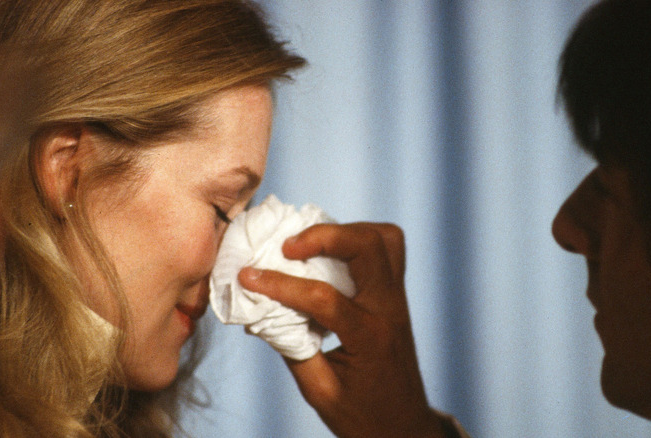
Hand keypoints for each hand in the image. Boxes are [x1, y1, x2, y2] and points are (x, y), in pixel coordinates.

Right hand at [238, 223, 448, 437]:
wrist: (404, 426)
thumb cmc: (361, 415)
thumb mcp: (319, 391)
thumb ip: (292, 348)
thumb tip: (261, 310)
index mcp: (370, 338)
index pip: (325, 298)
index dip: (280, 285)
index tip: (247, 276)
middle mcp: (389, 309)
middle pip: (370, 246)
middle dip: (325, 235)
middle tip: (287, 246)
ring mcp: (397, 298)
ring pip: (386, 238)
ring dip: (346, 231)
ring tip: (310, 244)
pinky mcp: (396, 294)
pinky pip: (388, 248)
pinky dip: (358, 239)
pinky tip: (331, 254)